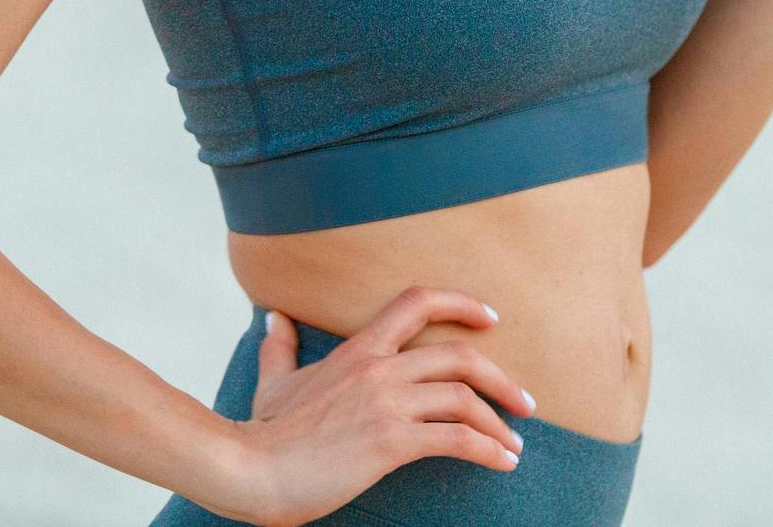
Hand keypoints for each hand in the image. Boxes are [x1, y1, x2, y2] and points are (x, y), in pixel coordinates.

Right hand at [219, 286, 532, 526]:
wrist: (248, 471)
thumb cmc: (262, 434)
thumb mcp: (274, 382)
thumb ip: (280, 348)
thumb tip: (274, 317)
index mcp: (358, 349)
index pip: (418, 301)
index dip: (461, 303)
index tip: (491, 319)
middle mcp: (378, 368)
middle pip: (459, 355)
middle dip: (500, 378)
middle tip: (525, 402)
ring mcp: (386, 403)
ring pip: (463, 398)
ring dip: (499, 422)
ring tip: (515, 445)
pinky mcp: (390, 442)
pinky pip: (456, 439)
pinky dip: (488, 449)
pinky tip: (503, 463)